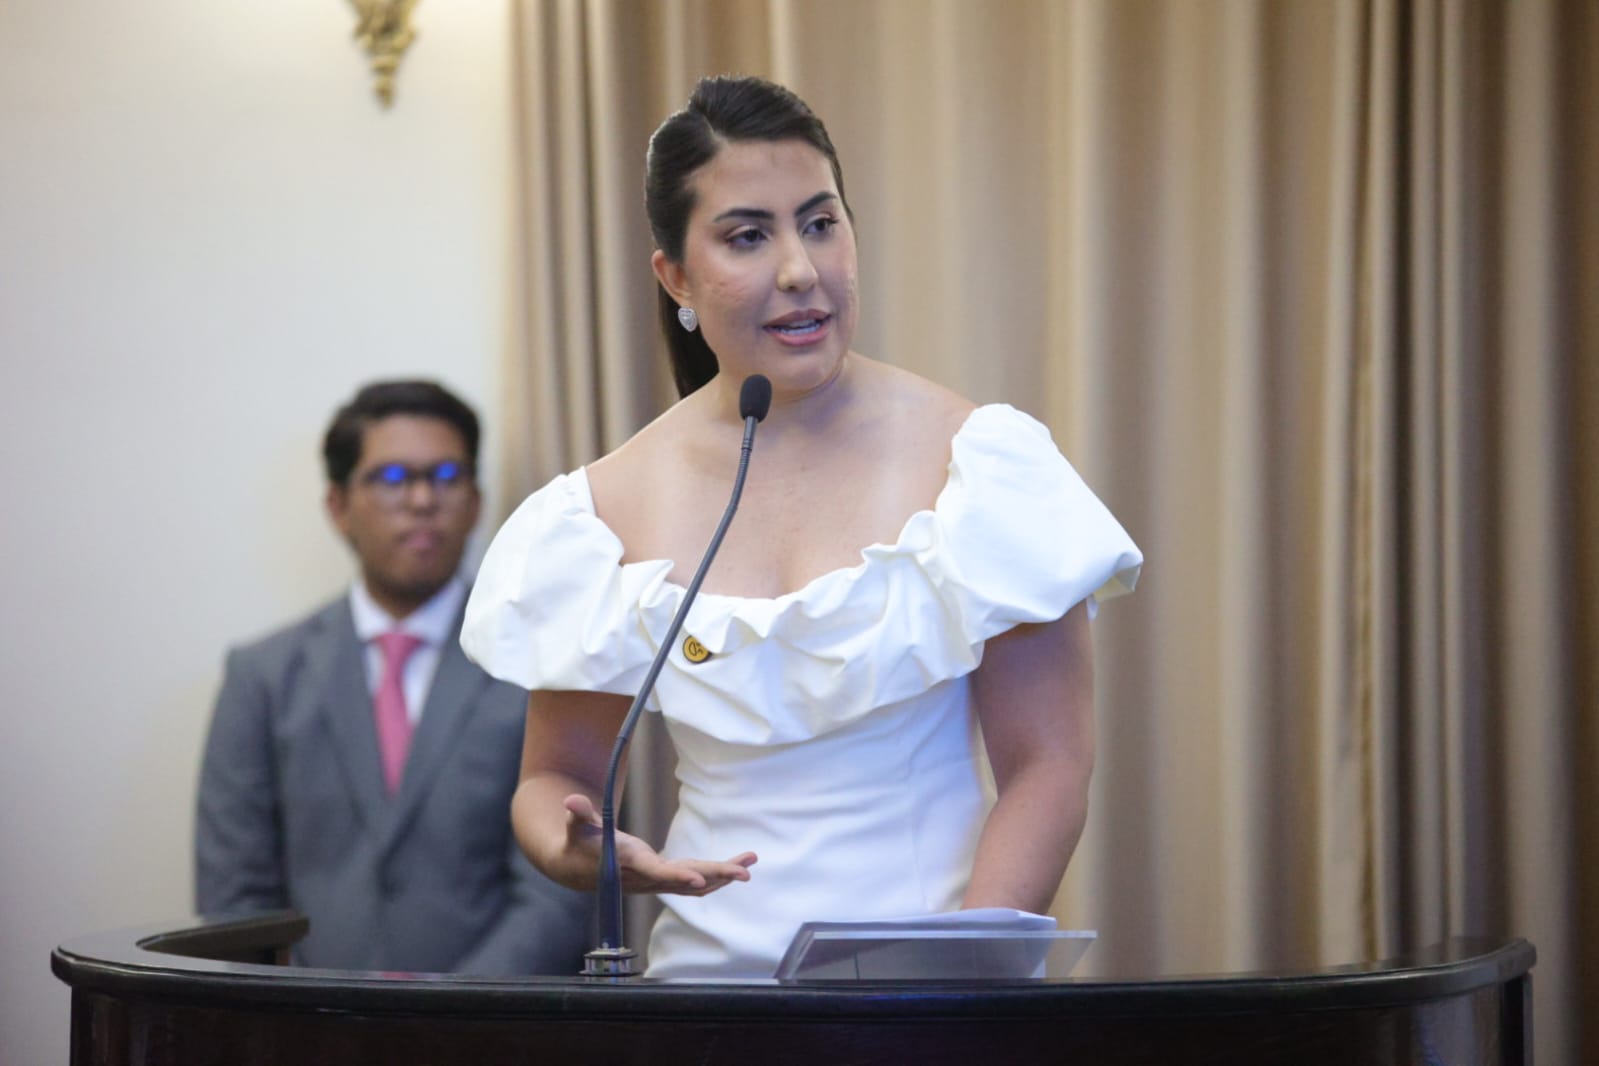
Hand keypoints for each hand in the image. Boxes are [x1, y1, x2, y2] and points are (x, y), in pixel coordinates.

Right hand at [562, 794, 756, 896]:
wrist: (576, 869)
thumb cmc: (578, 841)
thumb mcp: (576, 825)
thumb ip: (577, 814)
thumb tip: (570, 800)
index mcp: (629, 865)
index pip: (657, 873)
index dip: (678, 876)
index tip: (700, 880)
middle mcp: (648, 878)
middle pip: (687, 880)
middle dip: (716, 876)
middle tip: (745, 873)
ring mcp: (658, 881)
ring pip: (697, 883)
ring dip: (725, 874)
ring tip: (751, 862)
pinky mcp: (664, 878)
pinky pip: (696, 881)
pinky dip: (718, 875)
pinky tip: (738, 866)